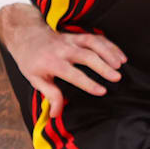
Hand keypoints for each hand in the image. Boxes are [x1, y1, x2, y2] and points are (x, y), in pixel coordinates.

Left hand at [0, 4, 126, 116]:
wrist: (27, 35)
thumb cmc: (31, 60)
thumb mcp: (35, 80)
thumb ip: (50, 95)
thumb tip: (57, 114)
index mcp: (52, 62)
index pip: (72, 74)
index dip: (88, 83)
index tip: (102, 91)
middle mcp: (64, 49)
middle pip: (86, 56)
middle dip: (103, 66)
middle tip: (117, 77)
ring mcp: (72, 40)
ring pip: (93, 43)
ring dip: (109, 52)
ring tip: (121, 64)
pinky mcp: (78, 35)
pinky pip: (96, 37)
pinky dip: (109, 45)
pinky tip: (120, 55)